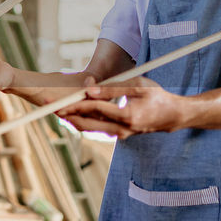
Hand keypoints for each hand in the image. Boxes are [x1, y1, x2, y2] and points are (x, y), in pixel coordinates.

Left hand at [58, 77, 184, 136]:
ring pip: (90, 129)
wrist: (172, 116)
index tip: (60, 100)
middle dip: (67, 115)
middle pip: (87, 124)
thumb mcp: (138, 85)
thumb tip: (89, 89)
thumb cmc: (157, 96)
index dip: (76, 103)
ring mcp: (120, 135)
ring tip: (56, 109)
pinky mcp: (119, 135)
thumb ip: (114, 87)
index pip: (95, 109)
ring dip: (72, 119)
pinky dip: (83, 122)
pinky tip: (72, 114)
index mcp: (127, 116)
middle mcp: (122, 130)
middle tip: (49, 106)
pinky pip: (96, 129)